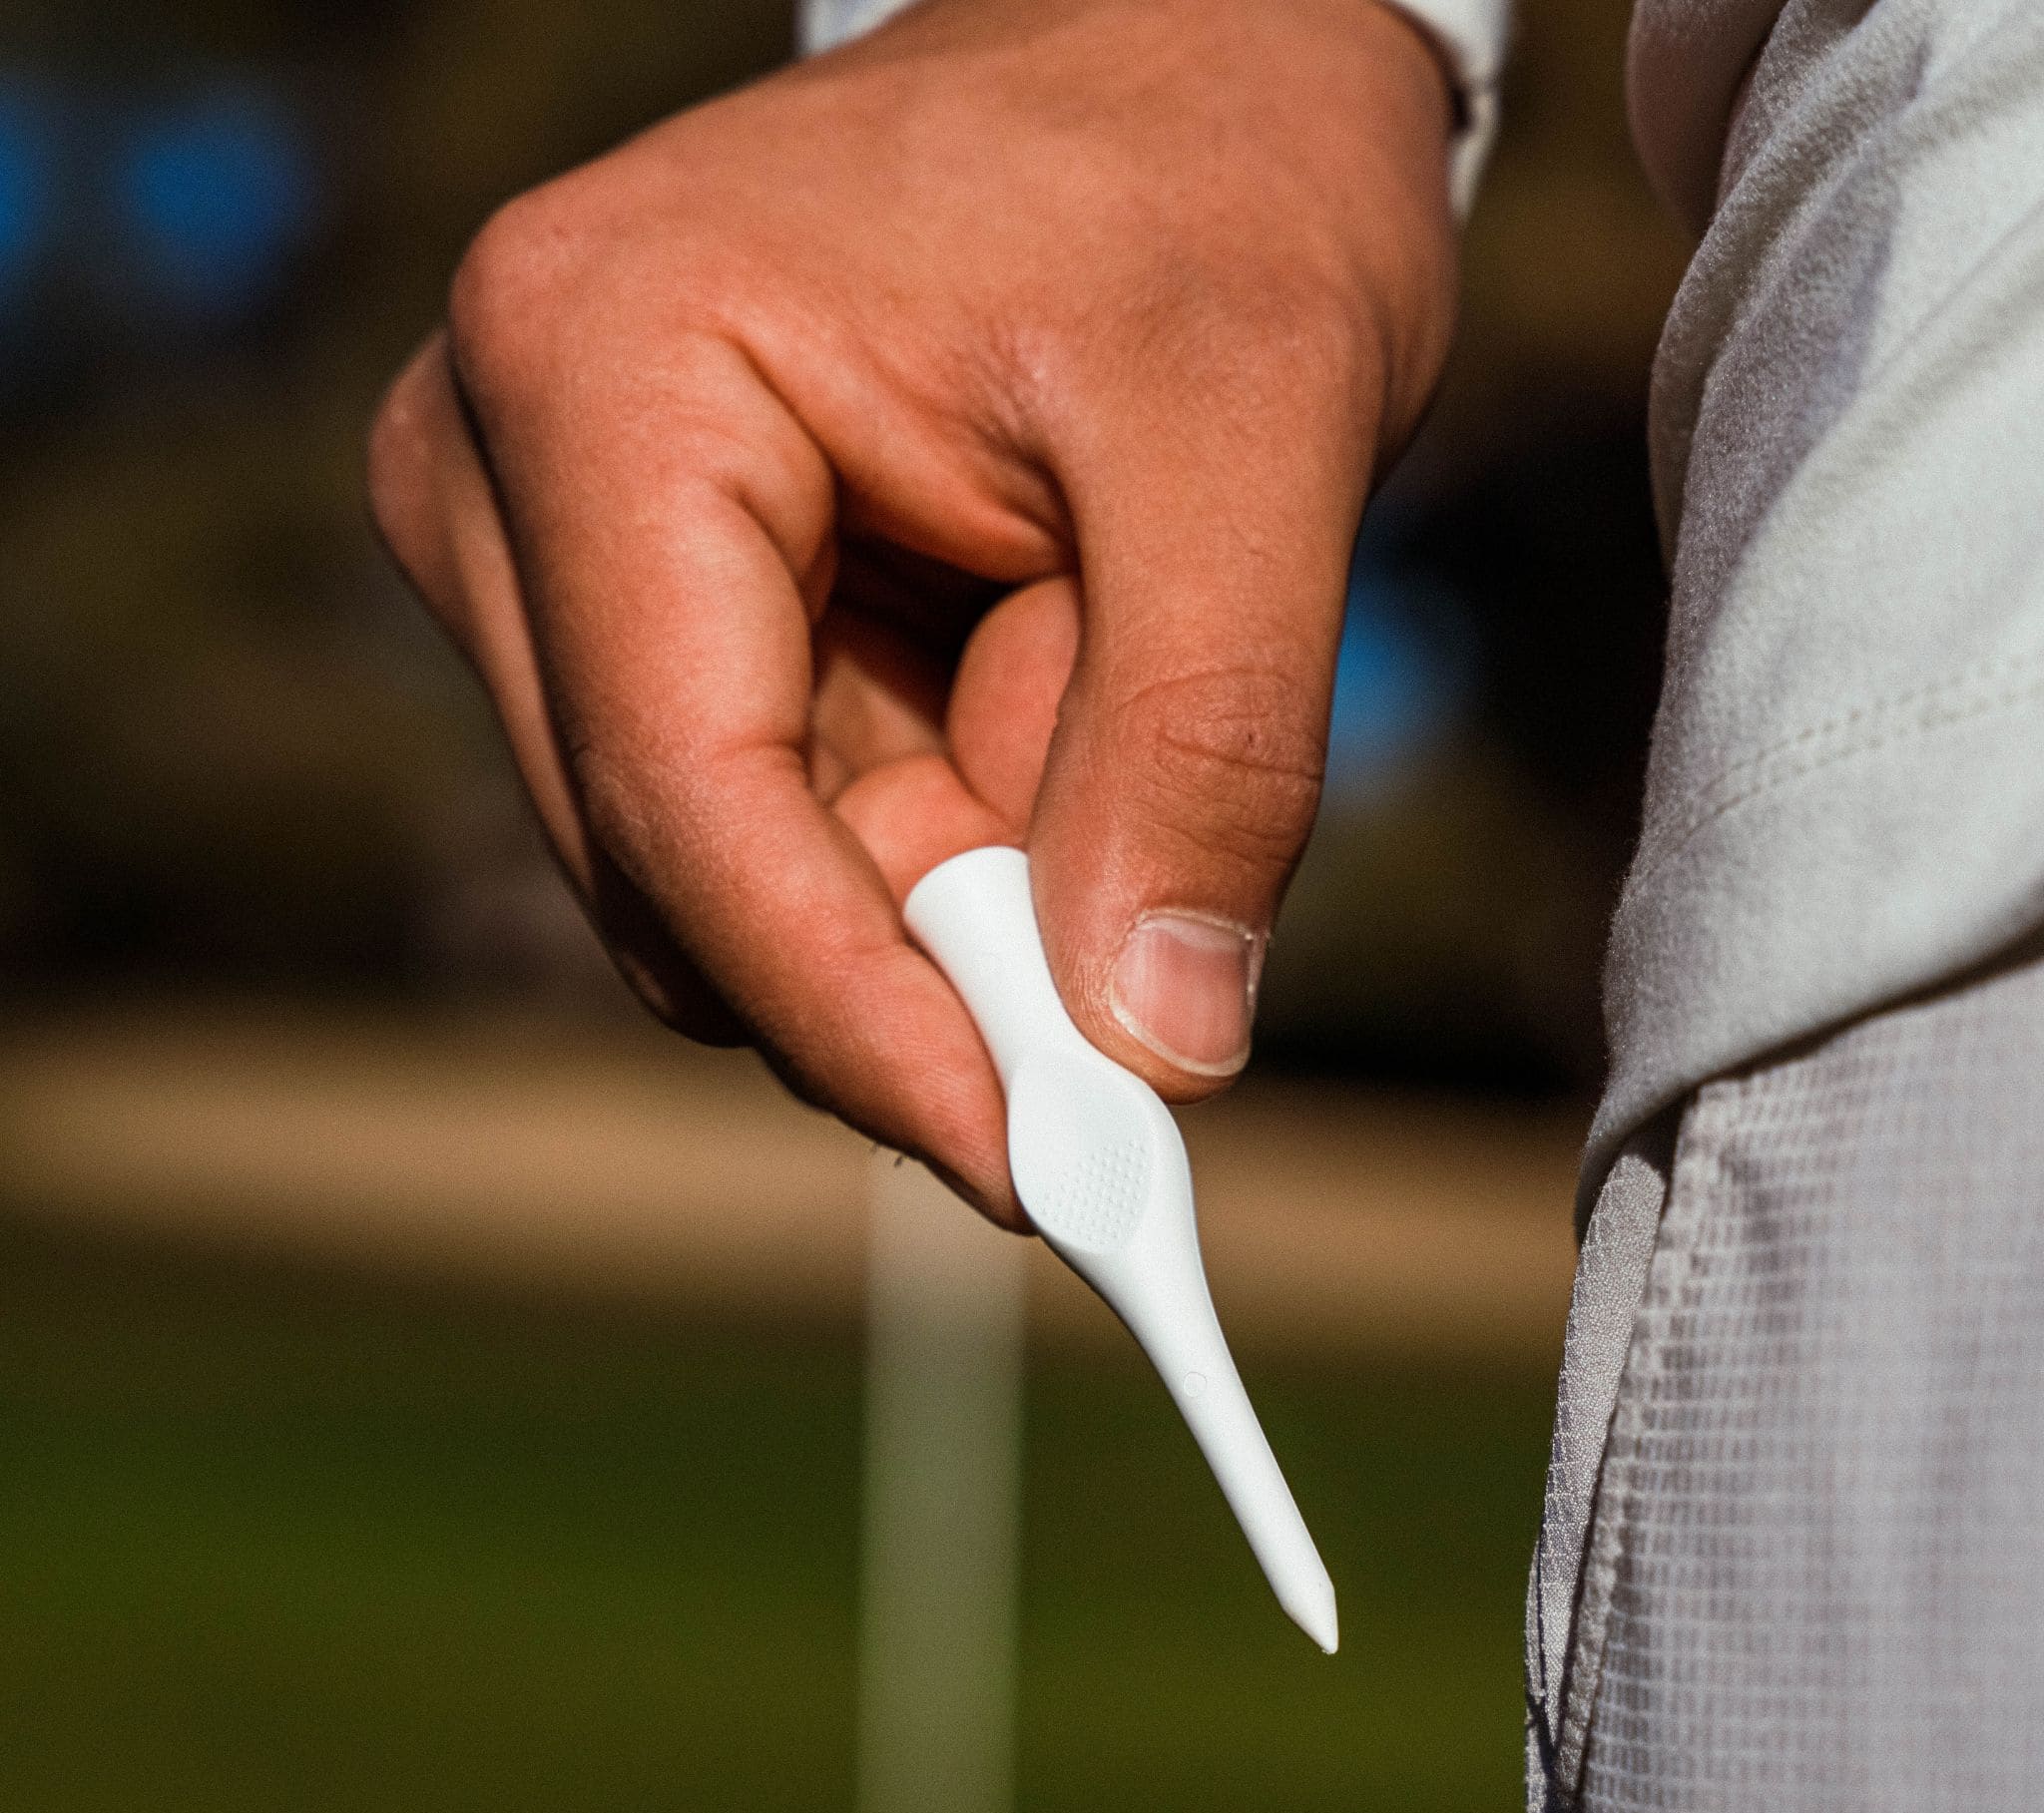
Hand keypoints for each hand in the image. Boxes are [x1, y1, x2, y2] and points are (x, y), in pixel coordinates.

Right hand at [369, 0, 1456, 1223]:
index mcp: (608, 375)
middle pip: (682, 868)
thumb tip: (1156, 1051)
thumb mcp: (1264, 433)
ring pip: (717, 877)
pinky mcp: (619, 608)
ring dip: (924, 904)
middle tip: (1130, 1035)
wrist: (1165, 52)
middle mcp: (506, 469)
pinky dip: (908, 864)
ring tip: (1094, 752)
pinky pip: (754, 831)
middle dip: (914, 978)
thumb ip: (1211, 750)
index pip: (691, 798)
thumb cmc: (1206, 174)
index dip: (864, 1025)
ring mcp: (541, 546)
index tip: (1039, 1180)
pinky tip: (1024, 742)